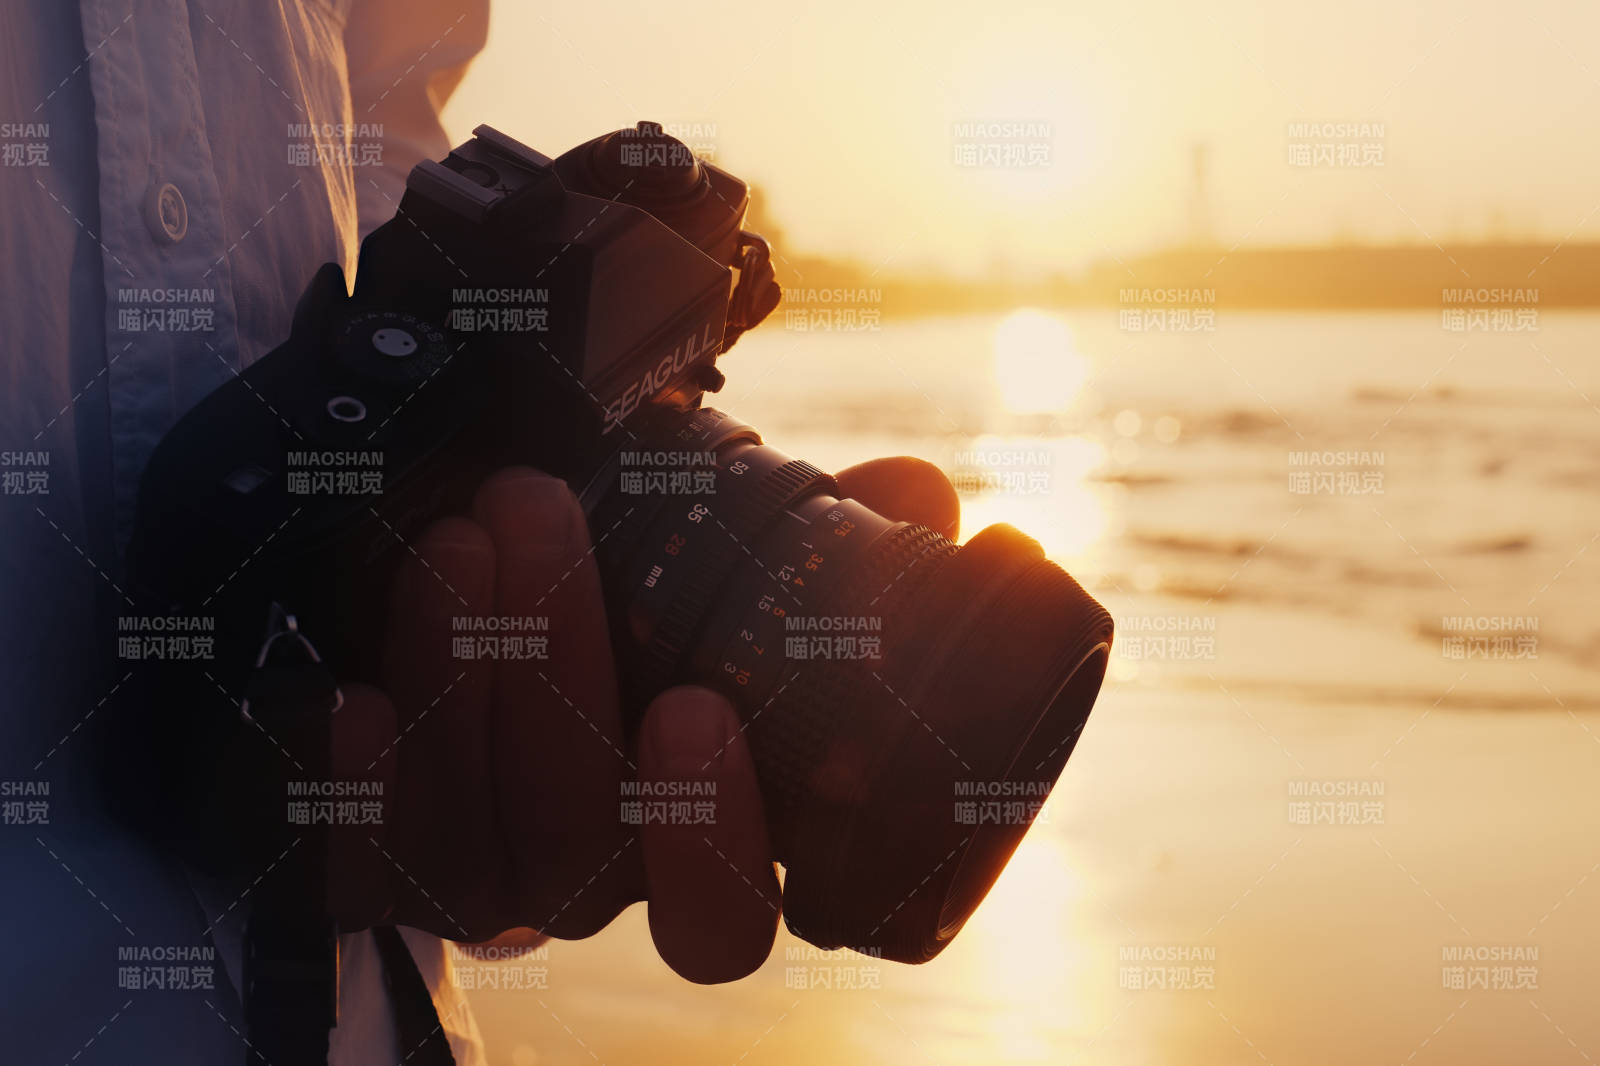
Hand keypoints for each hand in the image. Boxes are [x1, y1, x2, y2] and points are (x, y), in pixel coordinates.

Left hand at [327, 456, 957, 982]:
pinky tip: (350, 691)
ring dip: (460, 680)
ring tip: (459, 534)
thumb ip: (850, 549)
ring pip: (467, 844)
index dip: (712, 844)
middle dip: (554, 679)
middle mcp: (591, 882)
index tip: (696, 707)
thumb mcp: (757, 578)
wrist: (496, 627)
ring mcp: (480, 874)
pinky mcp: (379, 858)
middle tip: (538, 511)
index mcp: (695, 846)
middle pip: (576, 855)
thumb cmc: (661, 614)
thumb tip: (914, 493)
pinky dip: (352, 783)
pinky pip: (355, 861)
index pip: (720, 923)